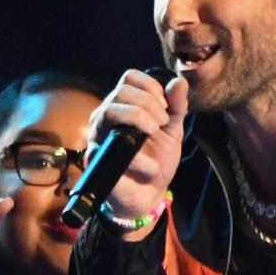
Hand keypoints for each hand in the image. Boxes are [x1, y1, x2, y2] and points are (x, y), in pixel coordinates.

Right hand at [89, 70, 187, 236]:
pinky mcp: (95, 160)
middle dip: (148, 104)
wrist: (149, 196)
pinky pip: (112, 149)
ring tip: (155, 133)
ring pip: (110, 112)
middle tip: (162, 123)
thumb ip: (176, 108)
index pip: (129, 78)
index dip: (150, 86)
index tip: (165, 106)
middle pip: (120, 91)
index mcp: (124, 106)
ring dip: (138, 118)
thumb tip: (179, 81)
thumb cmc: (156, 160)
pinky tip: (151, 168)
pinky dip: (139, 159)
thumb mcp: (172, 132)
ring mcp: (98, 137)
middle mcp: (106, 116)